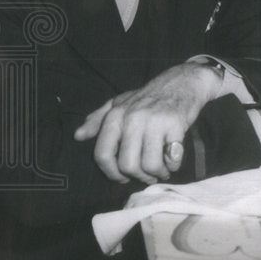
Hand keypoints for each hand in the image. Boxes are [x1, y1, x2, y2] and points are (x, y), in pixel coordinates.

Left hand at [74, 63, 221, 183]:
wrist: (182, 81)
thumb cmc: (149, 95)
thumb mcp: (120, 102)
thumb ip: (98, 119)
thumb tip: (78, 136)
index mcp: (115, 116)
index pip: (103, 154)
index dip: (112, 173)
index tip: (123, 177)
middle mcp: (132, 119)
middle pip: (128, 165)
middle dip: (139, 176)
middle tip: (148, 175)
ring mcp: (155, 122)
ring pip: (150, 165)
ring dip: (158, 173)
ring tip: (162, 170)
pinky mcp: (176, 125)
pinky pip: (172, 158)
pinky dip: (173, 166)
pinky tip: (173, 161)